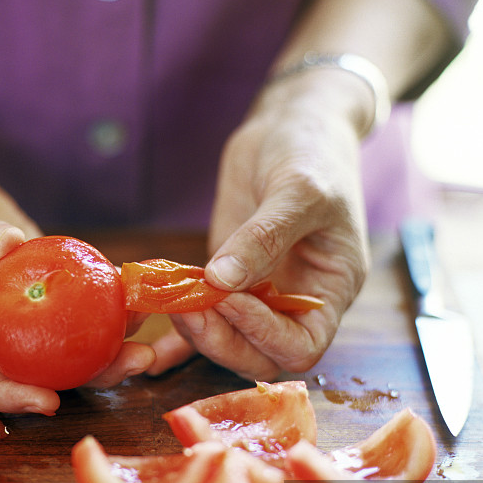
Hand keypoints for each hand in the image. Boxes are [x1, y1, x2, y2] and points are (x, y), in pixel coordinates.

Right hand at [0, 170, 154, 413]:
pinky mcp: (45, 289)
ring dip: (109, 347)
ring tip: (146, 340)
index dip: (9, 397)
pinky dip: (107, 305)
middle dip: (86, 378)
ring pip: (65, 345)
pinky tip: (135, 296)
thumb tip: (10, 245)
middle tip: (131, 365)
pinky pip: (77, 305)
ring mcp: (21, 315)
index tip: (49, 401)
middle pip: (35, 371)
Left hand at [149, 72, 370, 379]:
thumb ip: (264, 237)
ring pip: (228, 342)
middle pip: (260, 356)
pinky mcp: (225, 282)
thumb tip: (222, 281)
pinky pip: (206, 320)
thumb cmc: (313, 153)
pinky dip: (179, 337)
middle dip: (222, 340)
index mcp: (329, 290)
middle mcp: (294, 302)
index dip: (265, 335)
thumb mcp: (298, 191)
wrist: (289, 127)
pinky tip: (152, 345)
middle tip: (187, 308)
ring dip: (196, 333)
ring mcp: (258, 295)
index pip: (302, 346)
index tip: (231, 300)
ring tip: (169, 300)